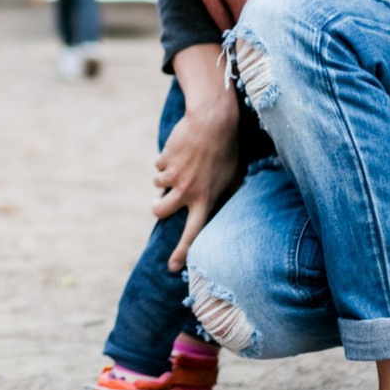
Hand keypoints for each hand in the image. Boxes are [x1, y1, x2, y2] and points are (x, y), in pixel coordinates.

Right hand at [152, 102, 241, 271]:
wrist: (212, 121)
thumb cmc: (226, 148)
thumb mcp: (233, 176)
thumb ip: (226, 194)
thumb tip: (230, 208)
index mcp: (206, 200)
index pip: (192, 234)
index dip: (181, 252)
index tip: (171, 267)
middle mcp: (187, 192)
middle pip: (158, 212)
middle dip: (157, 207)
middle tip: (161, 201)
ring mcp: (174, 177)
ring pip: (156, 187)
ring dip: (164, 177)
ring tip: (181, 163)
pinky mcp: (165, 161)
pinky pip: (158, 166)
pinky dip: (165, 160)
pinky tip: (180, 150)